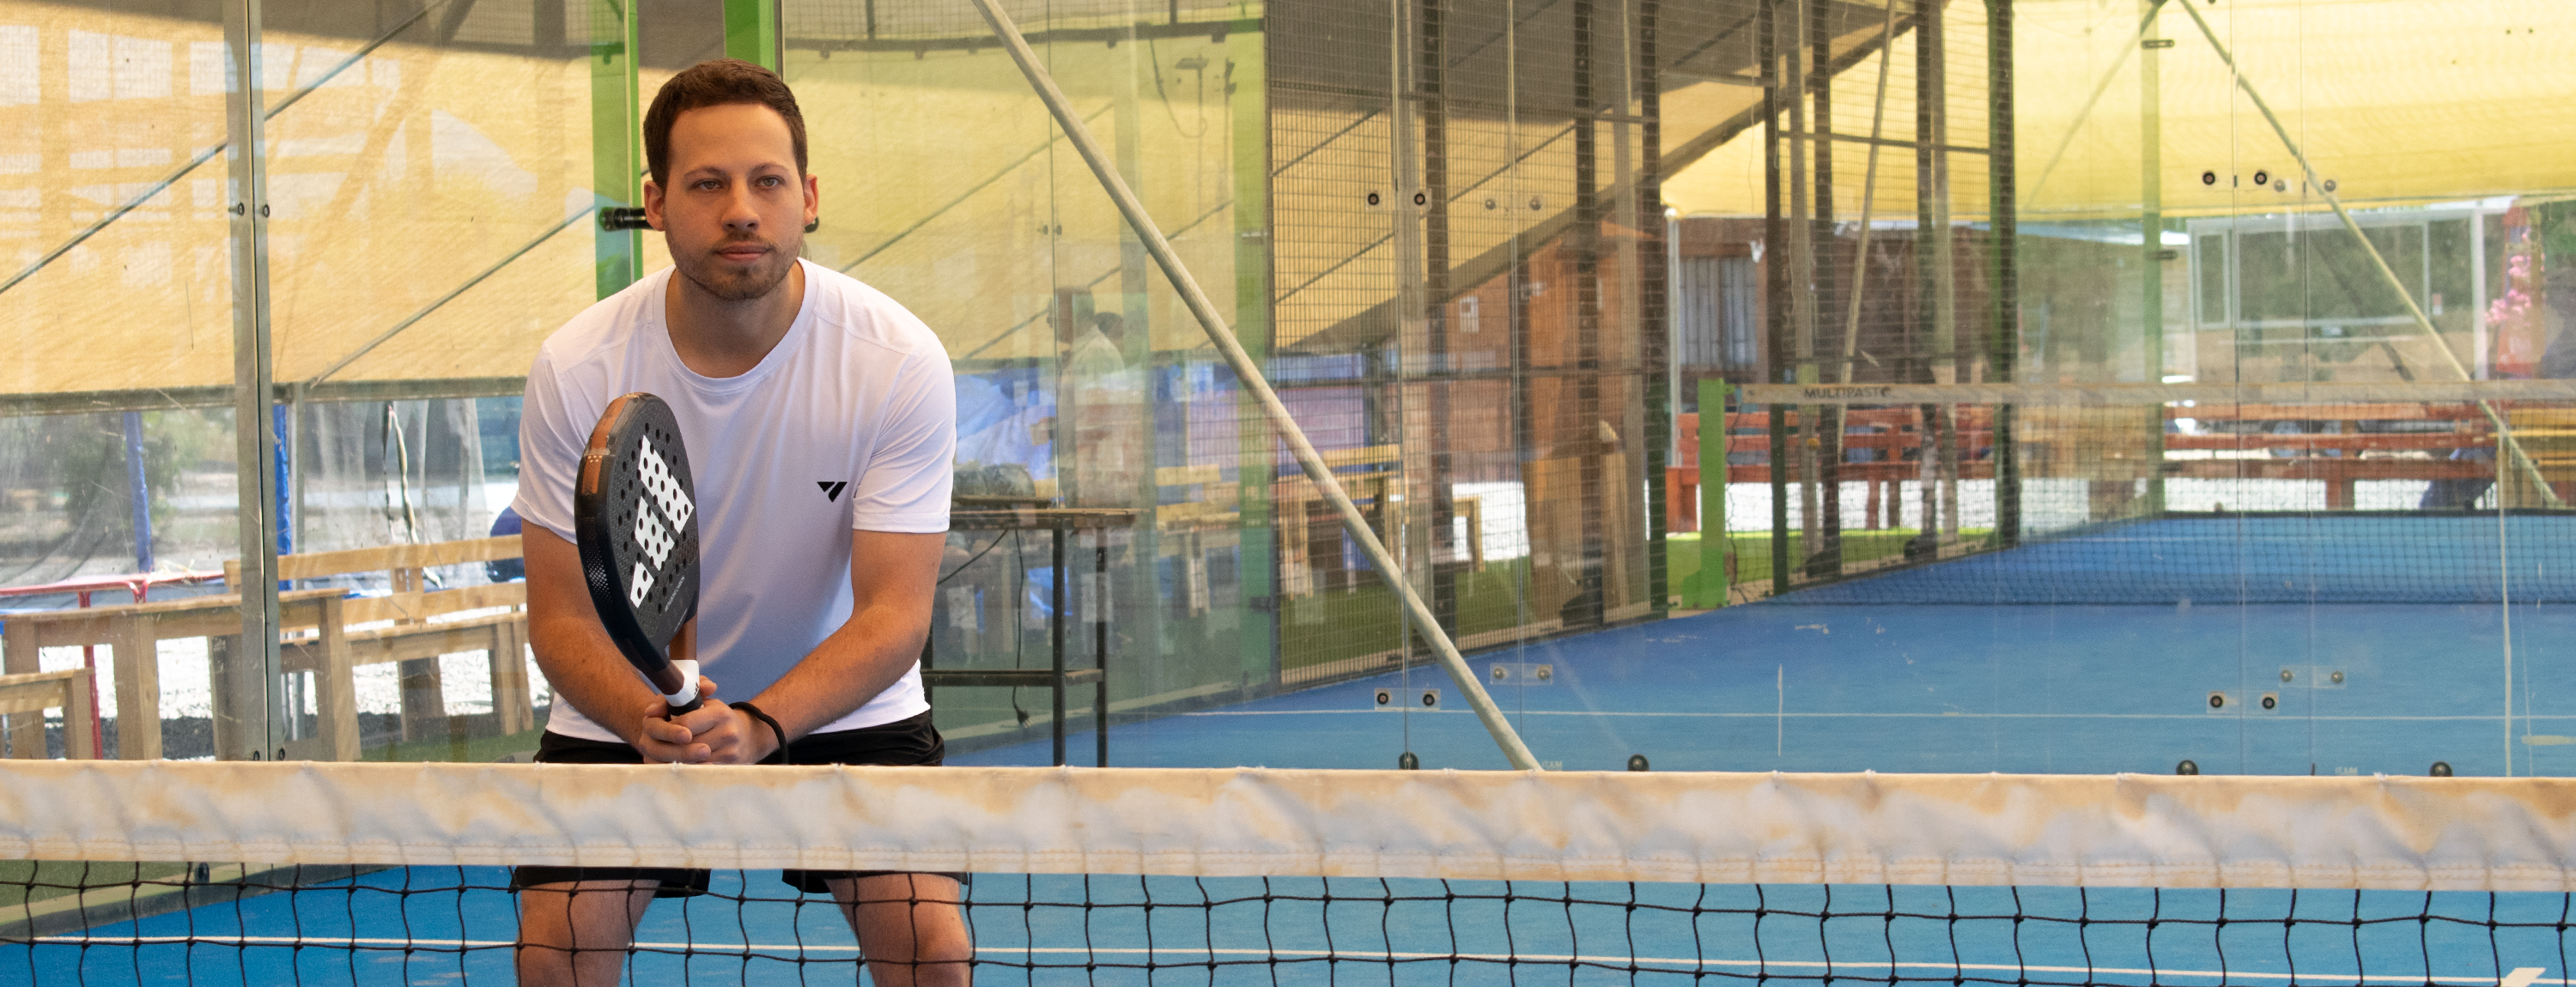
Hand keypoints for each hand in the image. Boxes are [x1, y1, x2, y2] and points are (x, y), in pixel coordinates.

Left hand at [634, 678, 779, 764]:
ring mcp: (729, 753)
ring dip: (673, 760)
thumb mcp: (703, 702)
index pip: (685, 724)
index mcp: (720, 713)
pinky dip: (685, 770)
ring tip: (662, 756)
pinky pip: (699, 772)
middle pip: (686, 746)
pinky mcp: (728, 768)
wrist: (748, 736)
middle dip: (667, 747)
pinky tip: (675, 766)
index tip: (659, 729)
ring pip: (691, 762)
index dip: (668, 729)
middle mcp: (727, 733)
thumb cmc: (717, 717)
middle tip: (655, 746)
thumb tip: (650, 711)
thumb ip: (676, 700)